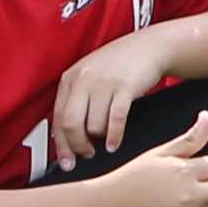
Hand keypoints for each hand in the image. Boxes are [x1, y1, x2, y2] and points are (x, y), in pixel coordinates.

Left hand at [47, 30, 173, 160]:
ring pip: (93, 125)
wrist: (150, 46)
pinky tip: (114, 143)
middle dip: (78, 146)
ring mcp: (104, 82)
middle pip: (71, 124)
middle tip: (87, 154)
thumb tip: (66, 136)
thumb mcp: (90, 75)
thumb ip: (76, 100)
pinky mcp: (126, 87)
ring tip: (105, 142)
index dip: (62, 144)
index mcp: (70, 78)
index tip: (68, 160)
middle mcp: (84, 79)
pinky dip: (114, 136)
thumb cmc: (120, 64)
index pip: (57, 118)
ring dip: (99, 140)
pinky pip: (115, 120)